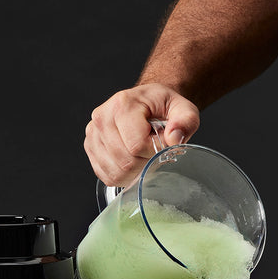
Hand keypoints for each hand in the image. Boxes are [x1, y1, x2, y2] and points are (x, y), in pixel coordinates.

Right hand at [84, 83, 200, 186]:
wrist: (147, 103)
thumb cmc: (163, 106)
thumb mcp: (184, 108)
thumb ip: (186, 120)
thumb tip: (174, 138)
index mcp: (123, 104)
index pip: (136, 145)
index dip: (154, 151)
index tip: (162, 143)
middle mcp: (102, 117)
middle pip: (125, 161)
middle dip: (146, 163)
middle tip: (155, 150)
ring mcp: (93, 134)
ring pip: (116, 171)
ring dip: (136, 171)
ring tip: (145, 154)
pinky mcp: (91, 148)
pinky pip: (108, 176)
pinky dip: (124, 176)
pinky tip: (134, 161)